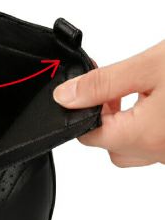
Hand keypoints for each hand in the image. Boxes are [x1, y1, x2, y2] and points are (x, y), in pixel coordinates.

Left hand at [53, 40, 164, 166]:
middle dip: (106, 117)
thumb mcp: (149, 66)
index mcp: (143, 137)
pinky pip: (157, 140)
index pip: (90, 135)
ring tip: (140, 89)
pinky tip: (160, 98)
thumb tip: (65, 96)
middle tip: (115, 86)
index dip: (82, 109)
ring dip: (130, 121)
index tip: (86, 84)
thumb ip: (103, 83)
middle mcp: (159, 153)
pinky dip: (150, 123)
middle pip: (112, 144)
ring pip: (136, 144)